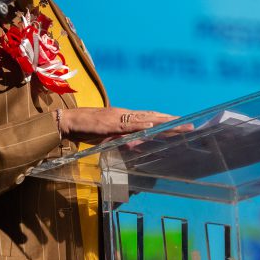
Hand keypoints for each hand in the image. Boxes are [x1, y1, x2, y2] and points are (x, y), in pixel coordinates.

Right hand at [57, 106, 182, 145]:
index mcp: (126, 118)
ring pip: (145, 119)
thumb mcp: (109, 137)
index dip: (166, 121)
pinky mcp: (111, 123)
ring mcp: (119, 117)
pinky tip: (152, 126)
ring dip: (162, 122)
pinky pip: (128, 124)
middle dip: (172, 121)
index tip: (181, 124)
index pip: (151, 119)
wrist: (69, 122)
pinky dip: (140, 124)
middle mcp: (126, 114)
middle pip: (154, 117)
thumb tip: (135, 145)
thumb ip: (122, 139)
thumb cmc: (87, 129)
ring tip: (178, 124)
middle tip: (190, 126)